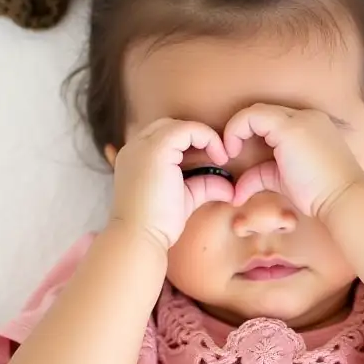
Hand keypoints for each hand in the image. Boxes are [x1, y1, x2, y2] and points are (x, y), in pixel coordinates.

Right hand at [110, 119, 233, 249]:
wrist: (141, 238)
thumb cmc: (159, 225)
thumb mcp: (185, 198)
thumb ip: (203, 185)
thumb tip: (229, 186)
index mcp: (135, 158)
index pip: (164, 137)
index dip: (190, 144)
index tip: (213, 161)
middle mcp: (135, 147)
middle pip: (170, 126)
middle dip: (196, 137)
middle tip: (219, 157)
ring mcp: (143, 145)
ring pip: (180, 125)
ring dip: (204, 137)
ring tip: (221, 157)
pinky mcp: (156, 149)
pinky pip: (188, 129)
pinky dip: (207, 138)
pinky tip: (219, 157)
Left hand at [223, 104, 363, 217]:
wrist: (343, 199)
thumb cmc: (319, 194)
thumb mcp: (284, 180)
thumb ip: (260, 176)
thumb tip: (236, 191)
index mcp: (309, 125)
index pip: (271, 120)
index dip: (250, 134)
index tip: (237, 156)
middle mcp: (305, 117)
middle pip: (262, 113)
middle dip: (241, 130)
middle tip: (230, 152)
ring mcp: (299, 119)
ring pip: (256, 111)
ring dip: (237, 129)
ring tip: (230, 152)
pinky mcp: (290, 127)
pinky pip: (253, 117)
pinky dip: (236, 130)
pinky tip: (233, 150)